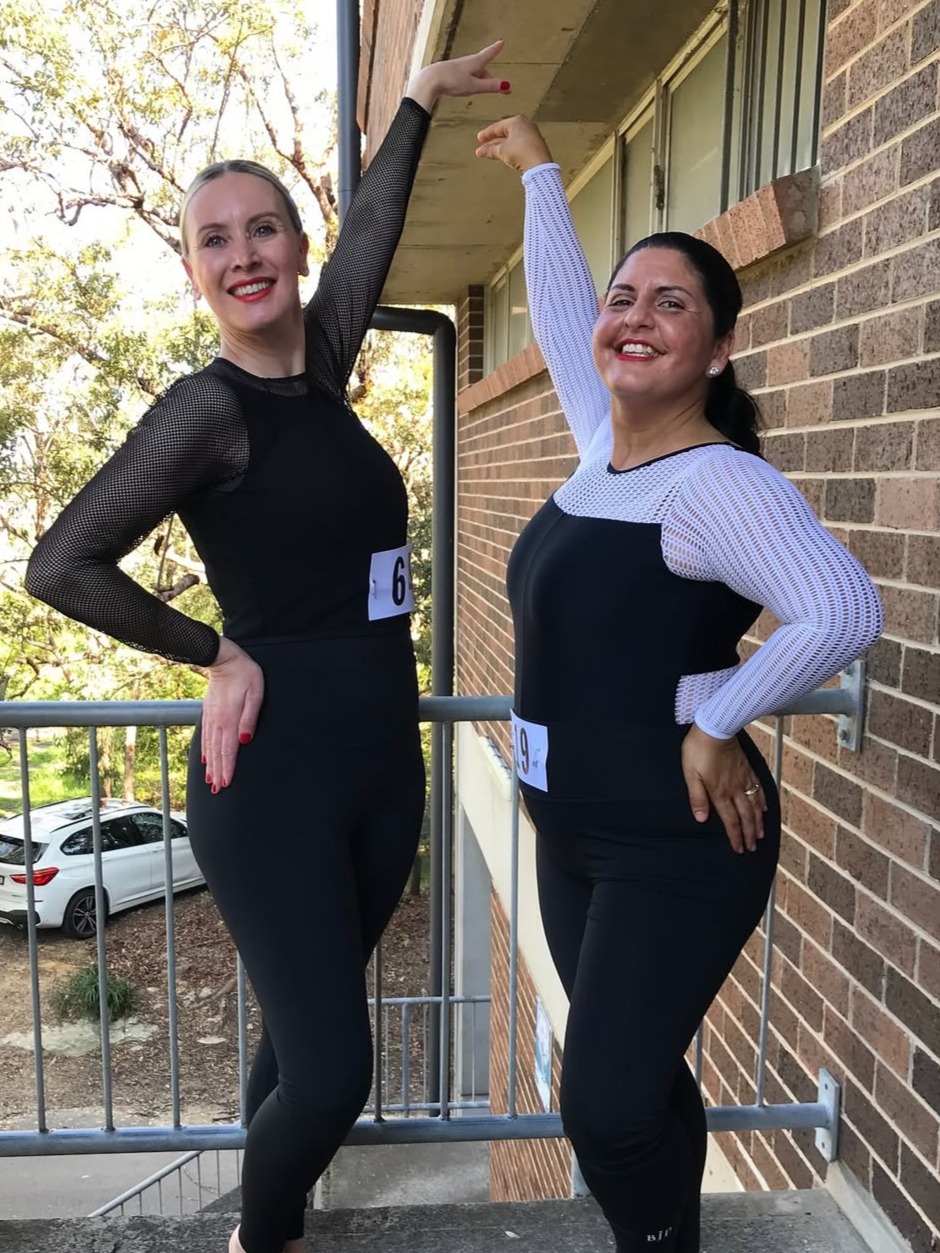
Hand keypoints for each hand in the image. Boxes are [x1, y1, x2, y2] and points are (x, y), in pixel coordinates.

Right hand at [201, 637, 263, 792]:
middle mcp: (218, 722)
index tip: (226, 784)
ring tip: (211, 781)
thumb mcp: (255, 693)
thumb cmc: (245, 674)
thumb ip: (250, 718)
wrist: (223, 659)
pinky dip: (206, 751)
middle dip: (218, 773)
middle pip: (218, 753)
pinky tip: (206, 760)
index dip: (228, 769)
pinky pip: (206, 737)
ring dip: (211, 766)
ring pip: (210, 747)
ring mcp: (211, 718)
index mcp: (230, 719)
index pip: (229, 750)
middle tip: (218, 791)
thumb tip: (245, 741)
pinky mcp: (208, 713)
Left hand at [407, 40, 508, 111]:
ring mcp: (457, 68)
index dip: (495, 49)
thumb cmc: (451, 81)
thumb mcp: (474, 86)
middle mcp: (466, 63)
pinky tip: (465, 86)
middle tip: (498, 85)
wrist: (430, 80)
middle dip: (490, 77)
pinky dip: (469, 81)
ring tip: (483, 88)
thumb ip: (489, 86)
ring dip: (480, 80)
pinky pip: (463, 77)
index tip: (501, 42)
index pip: (488, 55)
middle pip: (482, 68)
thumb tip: (506, 85)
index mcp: (474, 62)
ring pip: (473, 73)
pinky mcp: (449, 74)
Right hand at [475, 114, 553, 172]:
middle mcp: (525, 125)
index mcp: (517, 121)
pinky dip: (510, 149)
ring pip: (512, 139)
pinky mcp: (535, 145)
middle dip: (493, 141)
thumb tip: (481, 151)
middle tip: (484, 147)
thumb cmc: (522, 153)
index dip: (487, 134)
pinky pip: (519, 145)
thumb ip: (490, 150)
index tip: (480, 138)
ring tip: (491, 153)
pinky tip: (505, 155)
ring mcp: (531, 135)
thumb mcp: (502, 151)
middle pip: (505, 133)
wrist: (538, 165)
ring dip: (501, 146)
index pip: (498, 126)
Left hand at [681, 724, 766, 853]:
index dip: (735, 837)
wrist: (716, 728)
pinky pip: (758, 789)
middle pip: (745, 817)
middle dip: (749, 834)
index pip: (730, 821)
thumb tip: (701, 819)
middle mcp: (735, 789)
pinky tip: (765, 808)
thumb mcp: (690, 774)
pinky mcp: (748, 769)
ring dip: (758, 822)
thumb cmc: (698, 750)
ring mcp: (744, 779)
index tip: (740, 849)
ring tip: (760, 834)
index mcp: (719, 793)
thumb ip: (697, 797)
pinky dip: (763, 802)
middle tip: (753, 848)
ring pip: (755, 806)